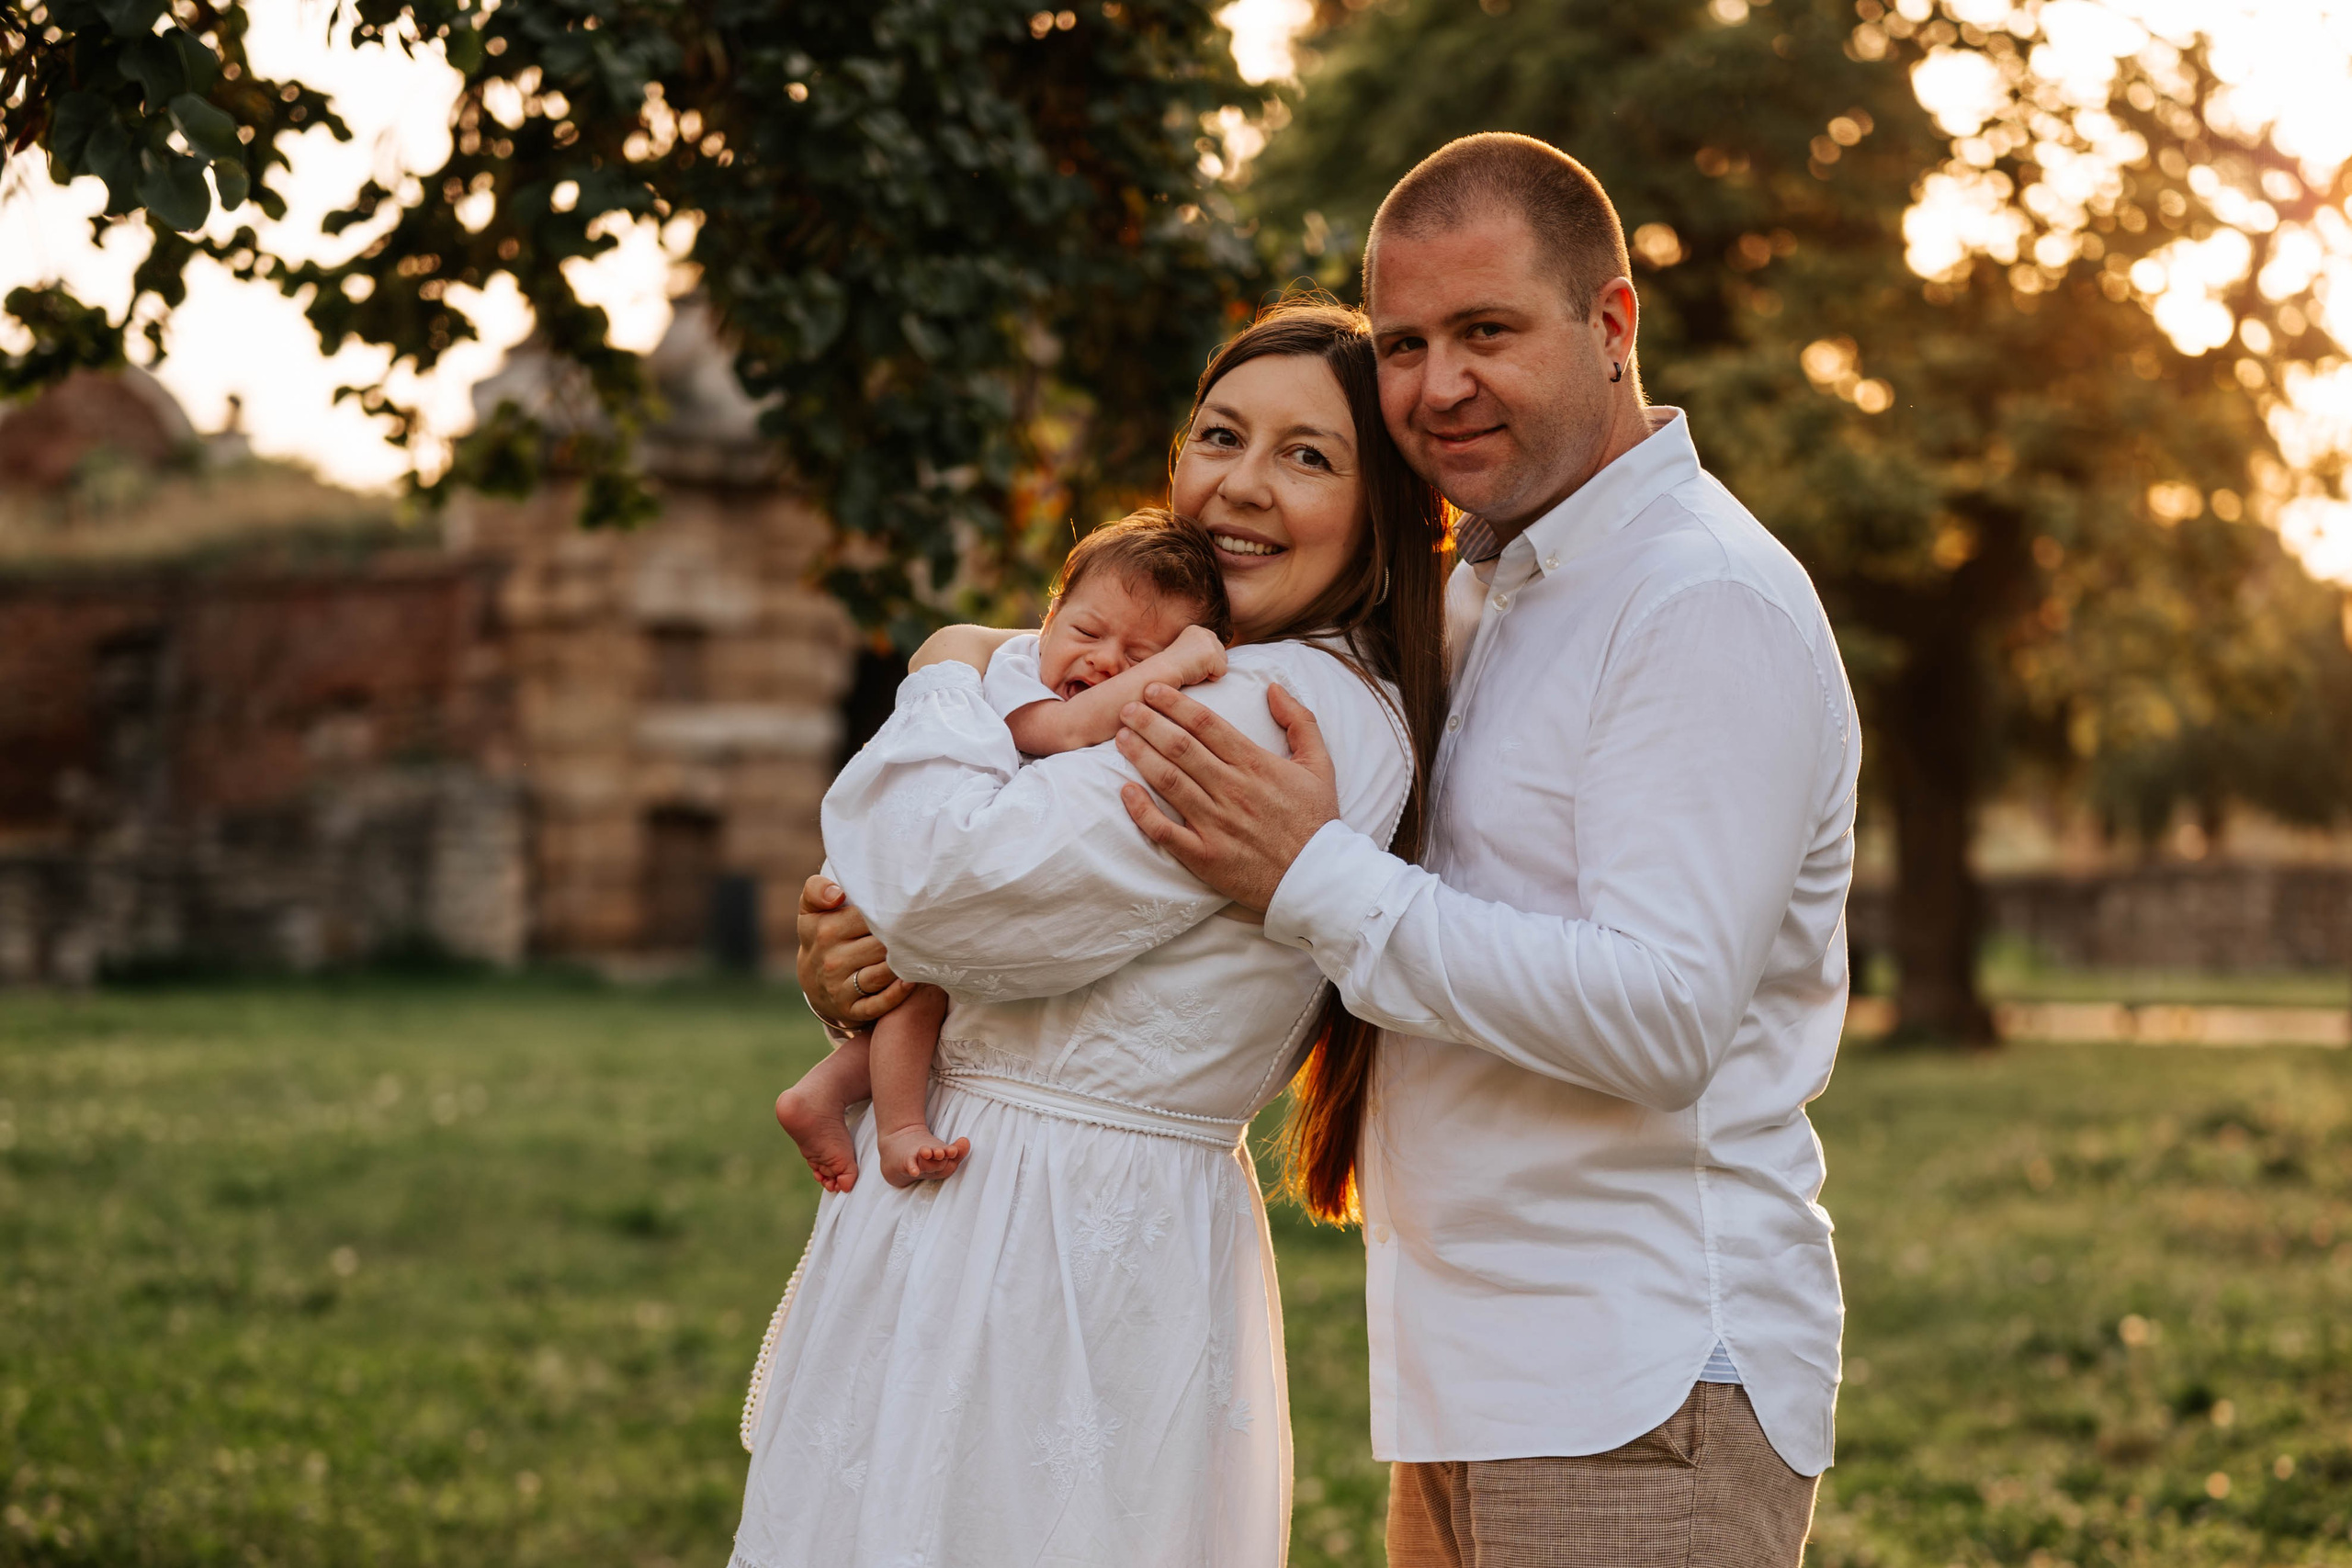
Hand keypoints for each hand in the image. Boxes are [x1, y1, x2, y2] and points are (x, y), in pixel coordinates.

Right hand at [796, 874, 912, 1027]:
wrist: (812, 981)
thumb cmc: (823, 935)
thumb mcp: (812, 910)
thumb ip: (817, 889)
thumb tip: (838, 893)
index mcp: (822, 929)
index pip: (865, 915)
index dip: (887, 911)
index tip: (903, 908)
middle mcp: (830, 959)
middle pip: (880, 944)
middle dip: (901, 937)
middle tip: (922, 928)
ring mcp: (839, 987)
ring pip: (883, 972)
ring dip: (903, 963)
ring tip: (920, 951)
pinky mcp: (851, 1011)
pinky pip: (880, 1003)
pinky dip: (898, 993)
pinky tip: (912, 980)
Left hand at [1114, 681, 1340, 911]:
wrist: (1317, 879)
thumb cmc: (1317, 821)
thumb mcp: (1321, 765)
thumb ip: (1300, 721)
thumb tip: (1272, 686)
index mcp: (1256, 765)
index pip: (1206, 724)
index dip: (1175, 703)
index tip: (1152, 689)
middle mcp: (1232, 790)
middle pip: (1180, 747)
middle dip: (1149, 722)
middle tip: (1126, 707)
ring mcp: (1216, 824)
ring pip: (1169, 781)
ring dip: (1141, 756)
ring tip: (1121, 737)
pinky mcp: (1204, 856)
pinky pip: (1165, 831)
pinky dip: (1142, 811)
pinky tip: (1125, 792)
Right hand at [1167, 624, 1227, 686]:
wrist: (1163, 672)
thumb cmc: (1174, 668)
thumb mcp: (1188, 651)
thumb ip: (1202, 649)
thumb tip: (1220, 658)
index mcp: (1197, 630)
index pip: (1215, 647)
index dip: (1205, 659)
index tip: (1190, 662)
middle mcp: (1204, 633)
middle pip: (1222, 654)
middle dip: (1210, 665)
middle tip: (1191, 666)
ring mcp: (1209, 643)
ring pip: (1223, 663)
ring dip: (1211, 671)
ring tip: (1194, 669)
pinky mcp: (1212, 655)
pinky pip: (1222, 672)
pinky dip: (1212, 677)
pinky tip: (1197, 673)